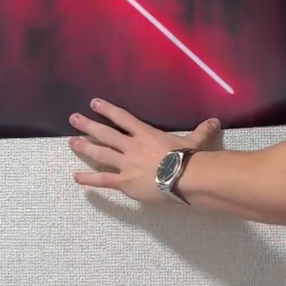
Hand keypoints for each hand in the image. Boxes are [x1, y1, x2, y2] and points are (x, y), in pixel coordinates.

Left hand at [69, 98, 219, 202]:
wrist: (183, 177)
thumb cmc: (188, 157)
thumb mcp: (194, 141)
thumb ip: (201, 131)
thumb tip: (214, 121)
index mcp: (145, 134)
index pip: (123, 118)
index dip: (107, 109)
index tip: (94, 103)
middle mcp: (131, 146)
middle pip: (105, 133)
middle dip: (88, 125)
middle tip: (73, 118)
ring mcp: (126, 164)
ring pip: (100, 154)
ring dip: (85, 148)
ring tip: (71, 142)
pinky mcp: (124, 182)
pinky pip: (104, 180)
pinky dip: (90, 179)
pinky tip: (77, 178)